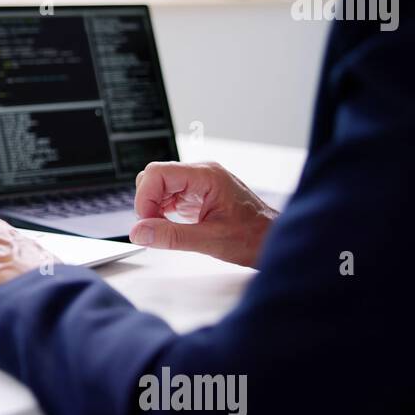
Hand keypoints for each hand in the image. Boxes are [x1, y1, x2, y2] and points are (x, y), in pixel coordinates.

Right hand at [130, 161, 277, 267]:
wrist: (275, 240)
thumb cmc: (255, 237)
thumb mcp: (210, 240)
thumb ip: (171, 236)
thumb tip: (139, 232)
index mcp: (206, 176)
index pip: (158, 173)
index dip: (145, 198)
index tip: (146, 223)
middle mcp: (201, 173)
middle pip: (155, 177)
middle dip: (147, 203)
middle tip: (154, 229)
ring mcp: (199, 182)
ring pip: (159, 186)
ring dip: (154, 209)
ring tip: (165, 231)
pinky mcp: (198, 194)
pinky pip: (169, 196)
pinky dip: (162, 212)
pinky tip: (172, 227)